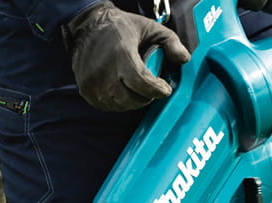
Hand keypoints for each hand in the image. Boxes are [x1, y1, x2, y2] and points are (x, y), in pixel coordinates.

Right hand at [64, 1, 190, 112]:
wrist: (87, 28)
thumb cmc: (120, 28)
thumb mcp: (149, 27)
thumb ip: (170, 41)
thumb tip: (184, 58)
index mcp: (120, 53)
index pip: (141, 82)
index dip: (155, 89)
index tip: (165, 89)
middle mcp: (104, 71)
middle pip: (131, 99)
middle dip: (146, 97)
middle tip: (151, 88)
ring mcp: (93, 84)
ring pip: (121, 105)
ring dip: (133, 101)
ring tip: (137, 87)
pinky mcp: (87, 92)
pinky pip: (109, 106)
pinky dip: (119, 102)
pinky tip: (123, 89)